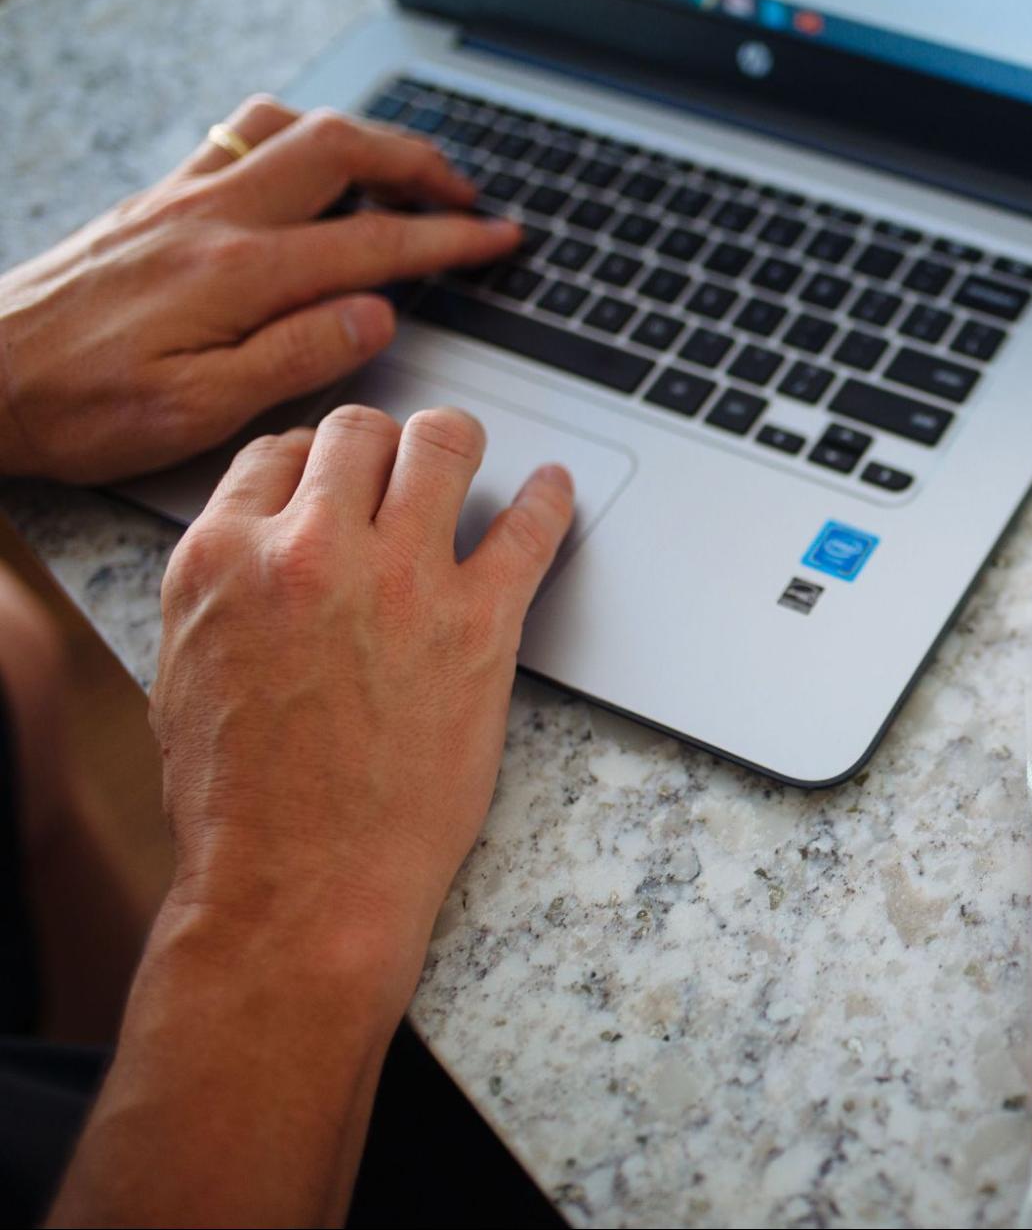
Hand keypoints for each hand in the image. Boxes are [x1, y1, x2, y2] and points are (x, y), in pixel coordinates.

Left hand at [0, 95, 519, 483]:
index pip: (375, 242)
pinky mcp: (155, 202)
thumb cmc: (76, 406)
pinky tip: (306, 168)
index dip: (449, 238)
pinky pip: (239, 136)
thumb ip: (297, 355)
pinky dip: (295, 135)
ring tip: (401, 170)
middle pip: (341, 150)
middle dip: (420, 163)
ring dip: (360, 138)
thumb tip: (378, 315)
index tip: (498, 237)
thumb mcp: (199, 410)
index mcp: (239, 273)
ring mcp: (181, 198)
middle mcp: (213, 217)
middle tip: (468, 193)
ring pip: (289, 127)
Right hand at [47, 407, 571, 1227]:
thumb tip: (262, 553)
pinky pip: (530, 528)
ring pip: (441, 446)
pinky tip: (557, 489)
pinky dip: (551, 500)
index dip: (313, 461)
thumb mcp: (186, 672)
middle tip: (401, 465)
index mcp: (225, 558)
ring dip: (455, 444)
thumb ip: (227, 592)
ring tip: (466, 453)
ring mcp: (403, 580)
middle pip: (359, 433)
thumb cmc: (240, 807)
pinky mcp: (481, 622)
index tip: (336, 473)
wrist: (299, 887)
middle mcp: (312, 549)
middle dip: (380, 445)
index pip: (277, 454)